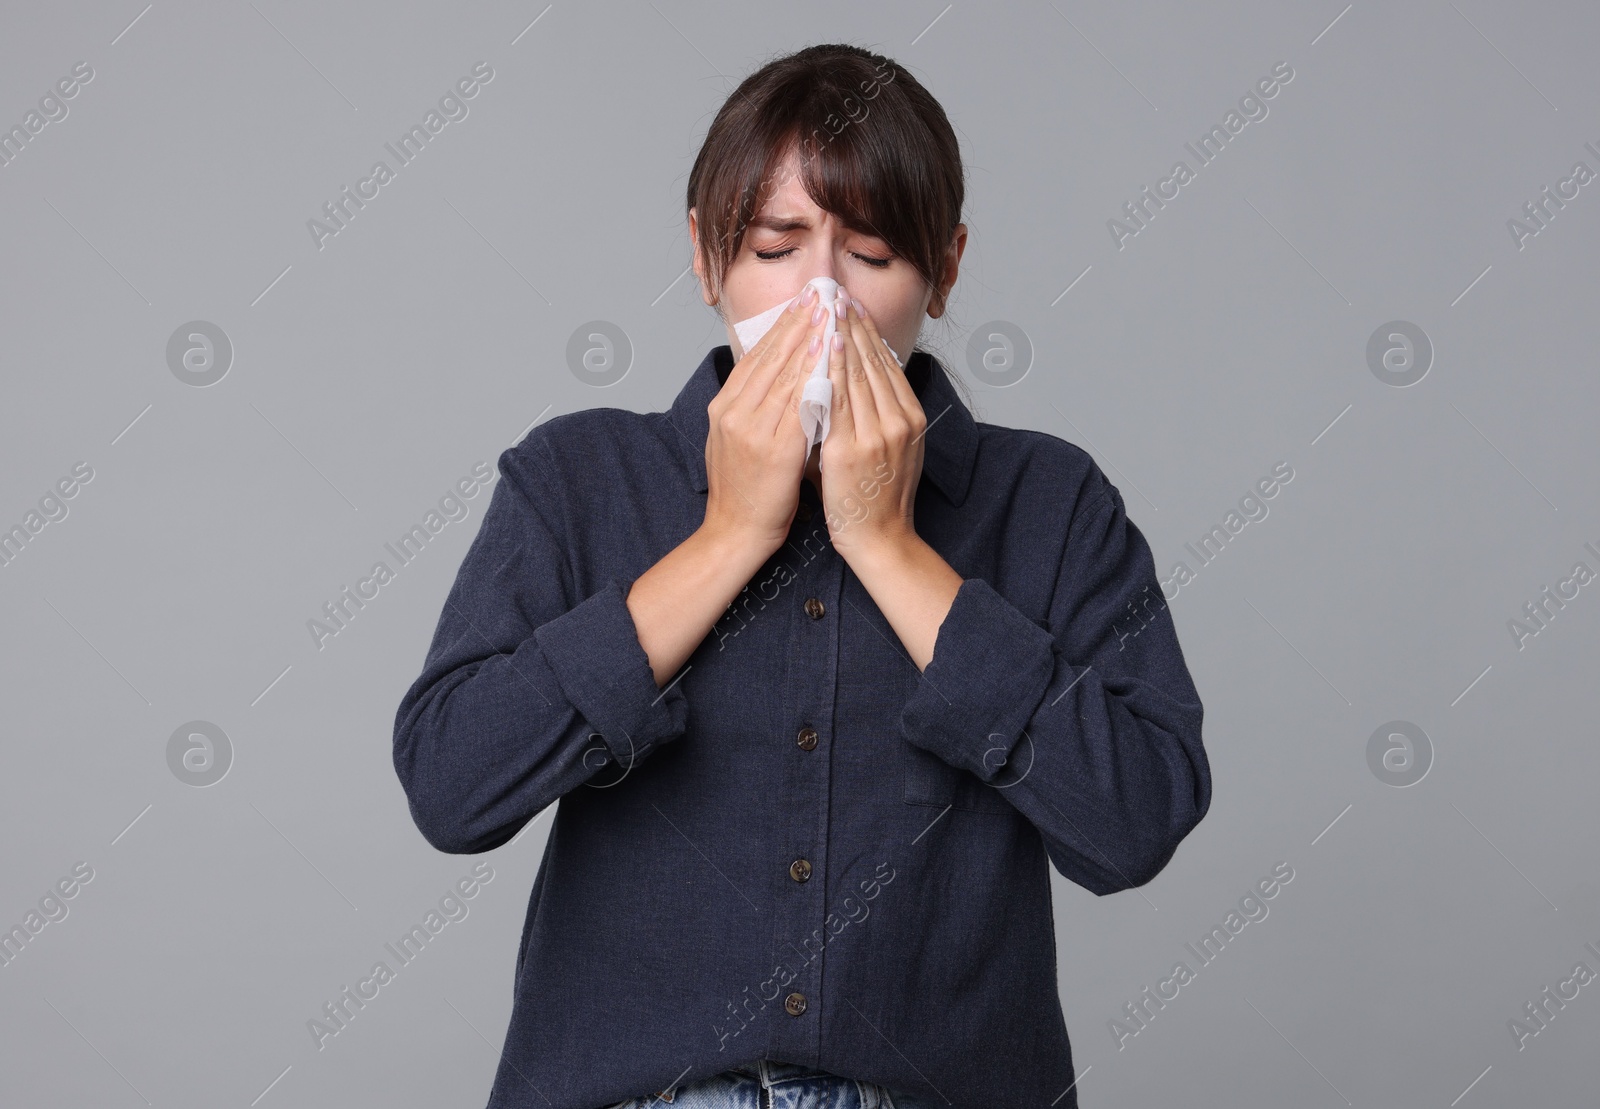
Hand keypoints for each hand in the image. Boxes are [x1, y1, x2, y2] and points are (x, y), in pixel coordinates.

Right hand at [703, 284, 829, 553]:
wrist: (734, 534)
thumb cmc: (744, 491)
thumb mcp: (739, 439)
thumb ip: (754, 407)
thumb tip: (776, 377)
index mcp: (724, 406)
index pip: (757, 355)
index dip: (782, 326)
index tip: (804, 302)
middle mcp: (733, 411)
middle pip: (771, 355)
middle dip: (799, 321)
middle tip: (822, 292)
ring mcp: (752, 428)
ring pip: (786, 372)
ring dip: (810, 338)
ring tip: (830, 312)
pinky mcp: (774, 448)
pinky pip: (799, 401)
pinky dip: (815, 374)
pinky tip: (831, 355)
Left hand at [815, 289, 926, 561]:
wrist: (879, 540)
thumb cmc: (873, 497)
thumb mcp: (887, 448)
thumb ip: (875, 415)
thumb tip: (854, 383)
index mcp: (909, 417)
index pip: (885, 363)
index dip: (867, 331)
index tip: (850, 304)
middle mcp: (899, 420)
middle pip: (873, 361)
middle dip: (852, 323)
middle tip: (834, 291)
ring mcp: (879, 434)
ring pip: (857, 374)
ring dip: (840, 336)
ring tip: (826, 306)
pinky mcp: (854, 449)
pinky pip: (839, 400)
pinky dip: (832, 369)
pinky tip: (823, 346)